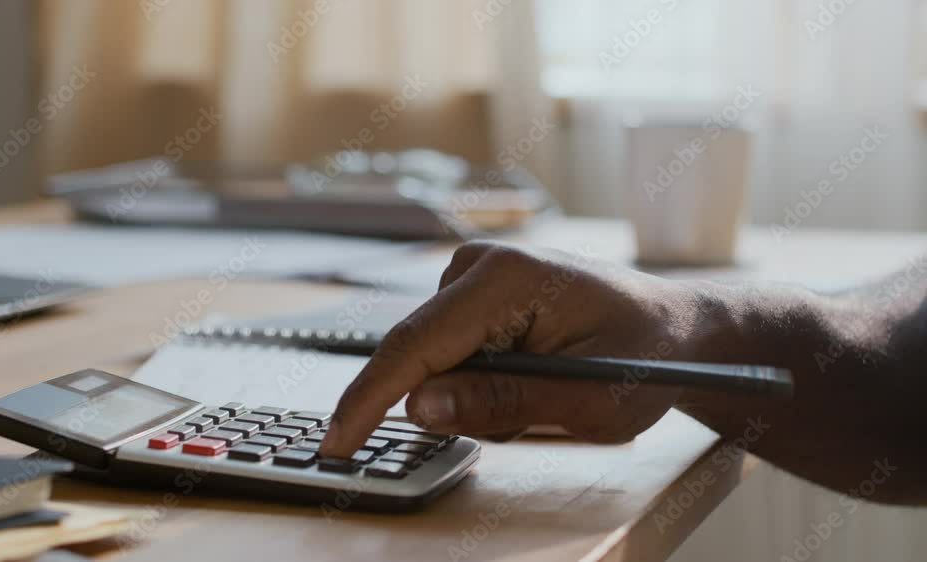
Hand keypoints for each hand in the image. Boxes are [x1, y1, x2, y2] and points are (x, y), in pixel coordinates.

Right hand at [319, 241, 700, 457]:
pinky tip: (528, 373)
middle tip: (531, 413)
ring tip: (542, 390)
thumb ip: (502, 404)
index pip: (416, 346)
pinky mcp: (475, 287)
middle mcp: (481, 263)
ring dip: (474, 394)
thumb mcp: (587, 403)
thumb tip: (419, 407)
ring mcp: (475, 271)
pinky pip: (449, 350)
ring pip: (434, 359)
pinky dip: (478, 378)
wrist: (674, 327)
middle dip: (457, 403)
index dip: (369, 400)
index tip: (336, 443)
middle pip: (421, 355)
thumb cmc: (646, 358)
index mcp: (508, 279)